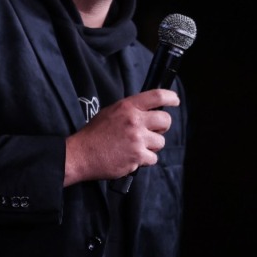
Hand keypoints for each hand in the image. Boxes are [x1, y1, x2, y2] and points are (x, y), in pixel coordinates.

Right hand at [64, 88, 178, 185]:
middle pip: (165, 120)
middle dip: (163, 127)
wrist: (81, 155)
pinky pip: (153, 158)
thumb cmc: (94, 135)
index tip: (175, 100)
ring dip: (152, 146)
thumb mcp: (110, 112)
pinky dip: (144, 160)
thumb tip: (148, 111)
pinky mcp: (137, 157)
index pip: (156, 96)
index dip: (170, 97)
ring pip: (161, 142)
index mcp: (127, 107)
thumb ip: (130, 110)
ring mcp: (137, 139)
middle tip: (154, 131)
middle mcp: (135, 121)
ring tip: (136, 147)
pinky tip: (132, 157)